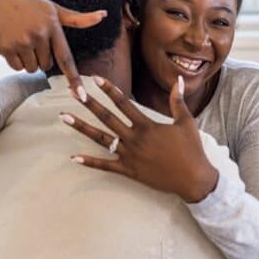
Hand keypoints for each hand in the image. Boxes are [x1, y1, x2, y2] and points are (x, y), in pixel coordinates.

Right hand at [0, 0, 105, 97]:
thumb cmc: (29, 7)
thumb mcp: (52, 9)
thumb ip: (77, 18)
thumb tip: (103, 15)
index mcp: (53, 25)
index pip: (66, 57)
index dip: (75, 79)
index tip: (83, 96)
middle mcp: (38, 33)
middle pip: (47, 65)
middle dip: (40, 57)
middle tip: (31, 38)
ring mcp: (22, 41)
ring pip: (32, 68)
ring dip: (28, 60)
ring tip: (21, 39)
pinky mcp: (6, 47)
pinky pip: (17, 67)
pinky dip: (15, 60)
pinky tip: (10, 43)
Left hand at [61, 75, 218, 202]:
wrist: (193, 178)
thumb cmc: (191, 150)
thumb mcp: (186, 122)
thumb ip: (177, 101)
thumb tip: (179, 80)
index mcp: (146, 125)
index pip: (124, 103)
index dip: (109, 90)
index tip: (95, 79)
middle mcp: (134, 139)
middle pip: (107, 118)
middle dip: (89, 104)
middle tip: (73, 92)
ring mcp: (129, 156)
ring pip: (101, 139)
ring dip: (82, 127)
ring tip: (64, 117)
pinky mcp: (129, 171)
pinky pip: (105, 166)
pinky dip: (89, 162)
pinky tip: (74, 157)